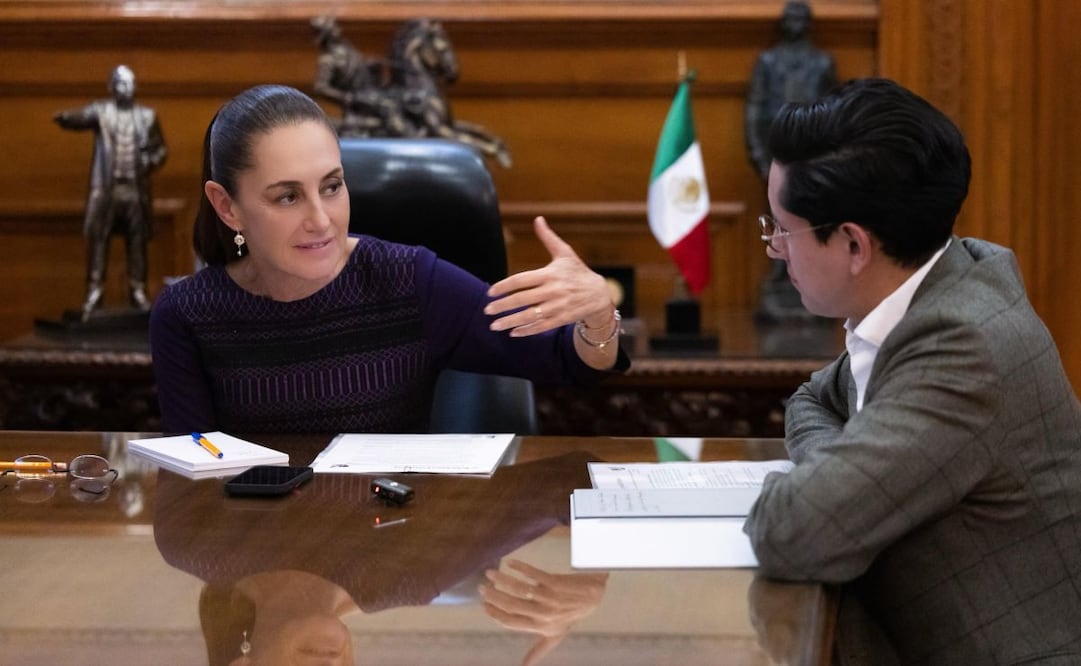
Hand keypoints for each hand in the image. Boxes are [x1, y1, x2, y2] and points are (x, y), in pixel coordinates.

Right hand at [479, 558, 608, 665]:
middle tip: (481, 587)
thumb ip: (539, 649)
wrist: (595, 594)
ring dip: (502, 580)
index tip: (483, 604)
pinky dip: (521, 567)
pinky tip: (510, 562)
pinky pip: (535, 574)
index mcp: (541, 627)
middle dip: (494, 596)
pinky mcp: (557, 583)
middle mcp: (545, 615)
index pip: (511, 622)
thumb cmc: (574, 614)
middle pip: (511, 606)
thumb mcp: (557, 635)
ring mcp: (551, 599)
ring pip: (520, 590)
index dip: (495, 614)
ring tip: (490, 573)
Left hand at [485, 217, 612, 337]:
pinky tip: (512, 333)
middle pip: (522, 299)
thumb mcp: (565, 253)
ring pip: (529, 316)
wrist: (599, 294)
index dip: (504, 286)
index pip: (521, 280)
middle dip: (502, 306)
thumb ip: (548, 238)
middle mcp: (552, 291)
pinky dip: (526, 331)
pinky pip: (541, 327)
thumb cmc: (578, 271)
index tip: (490, 292)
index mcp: (549, 274)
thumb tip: (538, 219)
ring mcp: (557, 306)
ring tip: (494, 325)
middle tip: (486, 310)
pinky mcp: (562, 319)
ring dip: (510, 321)